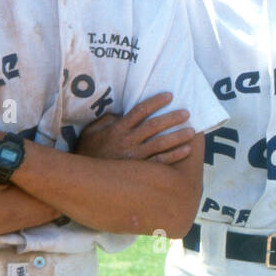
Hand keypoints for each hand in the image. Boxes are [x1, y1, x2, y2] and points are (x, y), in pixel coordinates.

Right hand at [77, 92, 193, 163]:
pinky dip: (174, 156)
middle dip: (172, 118)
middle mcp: (128, 142)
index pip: (140, 111)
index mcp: (117, 130)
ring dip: (177, 136)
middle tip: (186, 113)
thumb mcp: (91, 132)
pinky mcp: (139, 172)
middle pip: (154, 126)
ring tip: (192, 130)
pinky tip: (186, 150)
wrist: (83, 180)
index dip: (156, 102)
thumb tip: (121, 113)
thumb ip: (106, 120)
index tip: (170, 96)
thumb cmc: (88, 153)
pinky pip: (160, 163)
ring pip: (160, 144)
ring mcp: (134, 158)